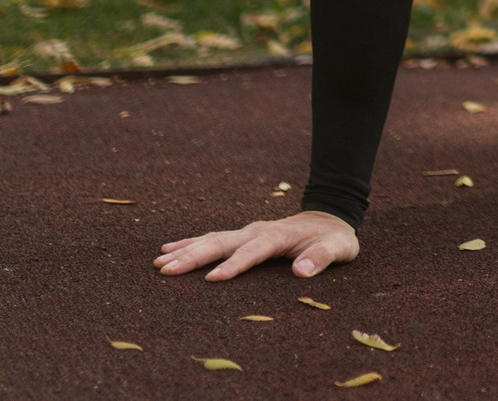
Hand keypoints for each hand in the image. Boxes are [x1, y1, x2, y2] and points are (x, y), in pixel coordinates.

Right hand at [156, 210, 357, 281]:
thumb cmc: (334, 238)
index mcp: (278, 236)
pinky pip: (212, 238)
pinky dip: (190, 243)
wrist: (330, 218)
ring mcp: (248, 231)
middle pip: (222, 242)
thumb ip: (321, 258)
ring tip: (158, 262)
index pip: (252, 252)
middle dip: (193, 256)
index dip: (233, 265)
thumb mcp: (338, 248)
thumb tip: (302, 272)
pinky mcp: (243, 236)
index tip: (211, 279)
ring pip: (212, 239)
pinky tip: (168, 250)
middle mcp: (257, 231)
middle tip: (165, 270)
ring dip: (186, 250)